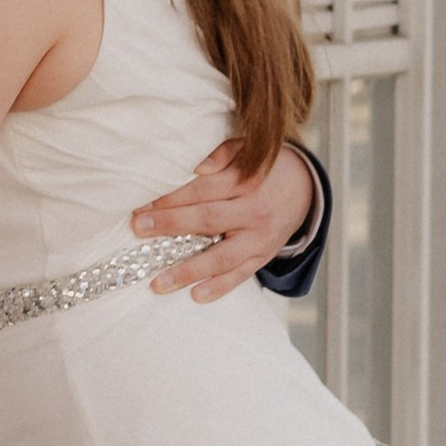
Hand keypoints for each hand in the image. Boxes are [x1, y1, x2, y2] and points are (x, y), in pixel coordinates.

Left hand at [132, 139, 315, 301]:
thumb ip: (223, 154)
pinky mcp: (263, 256)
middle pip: (208, 220)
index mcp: (249, 181)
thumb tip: (199, 168)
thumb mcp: (250, 150)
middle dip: (170, 225)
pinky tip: (196, 295)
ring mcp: (260, 239)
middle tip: (140, 231)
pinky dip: (219, 287)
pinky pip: (240, 276)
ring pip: (221, 257)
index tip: (143, 207)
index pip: (203, 190)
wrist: (305, 188)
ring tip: (158, 283)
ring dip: (188, 271)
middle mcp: (255, 211)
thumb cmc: (267, 168)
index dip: (171, 199)